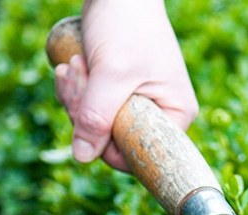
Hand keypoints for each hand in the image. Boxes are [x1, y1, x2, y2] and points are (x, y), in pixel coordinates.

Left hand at [54, 0, 198, 171]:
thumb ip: (97, 117)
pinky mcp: (118, 91)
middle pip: (113, 140)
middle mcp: (161, 113)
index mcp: (176, 115)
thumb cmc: (127, 27)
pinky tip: (71, 66)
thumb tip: (82, 156)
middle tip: (79, 74)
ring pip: (97, 124)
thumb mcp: (112, 74)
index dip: (108, 143)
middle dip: (86, 111)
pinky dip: (76, 90)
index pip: (140, 154)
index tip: (89, 114)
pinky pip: (91, 107)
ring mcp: (138, 102)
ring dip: (77, 97)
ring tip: (76, 65)